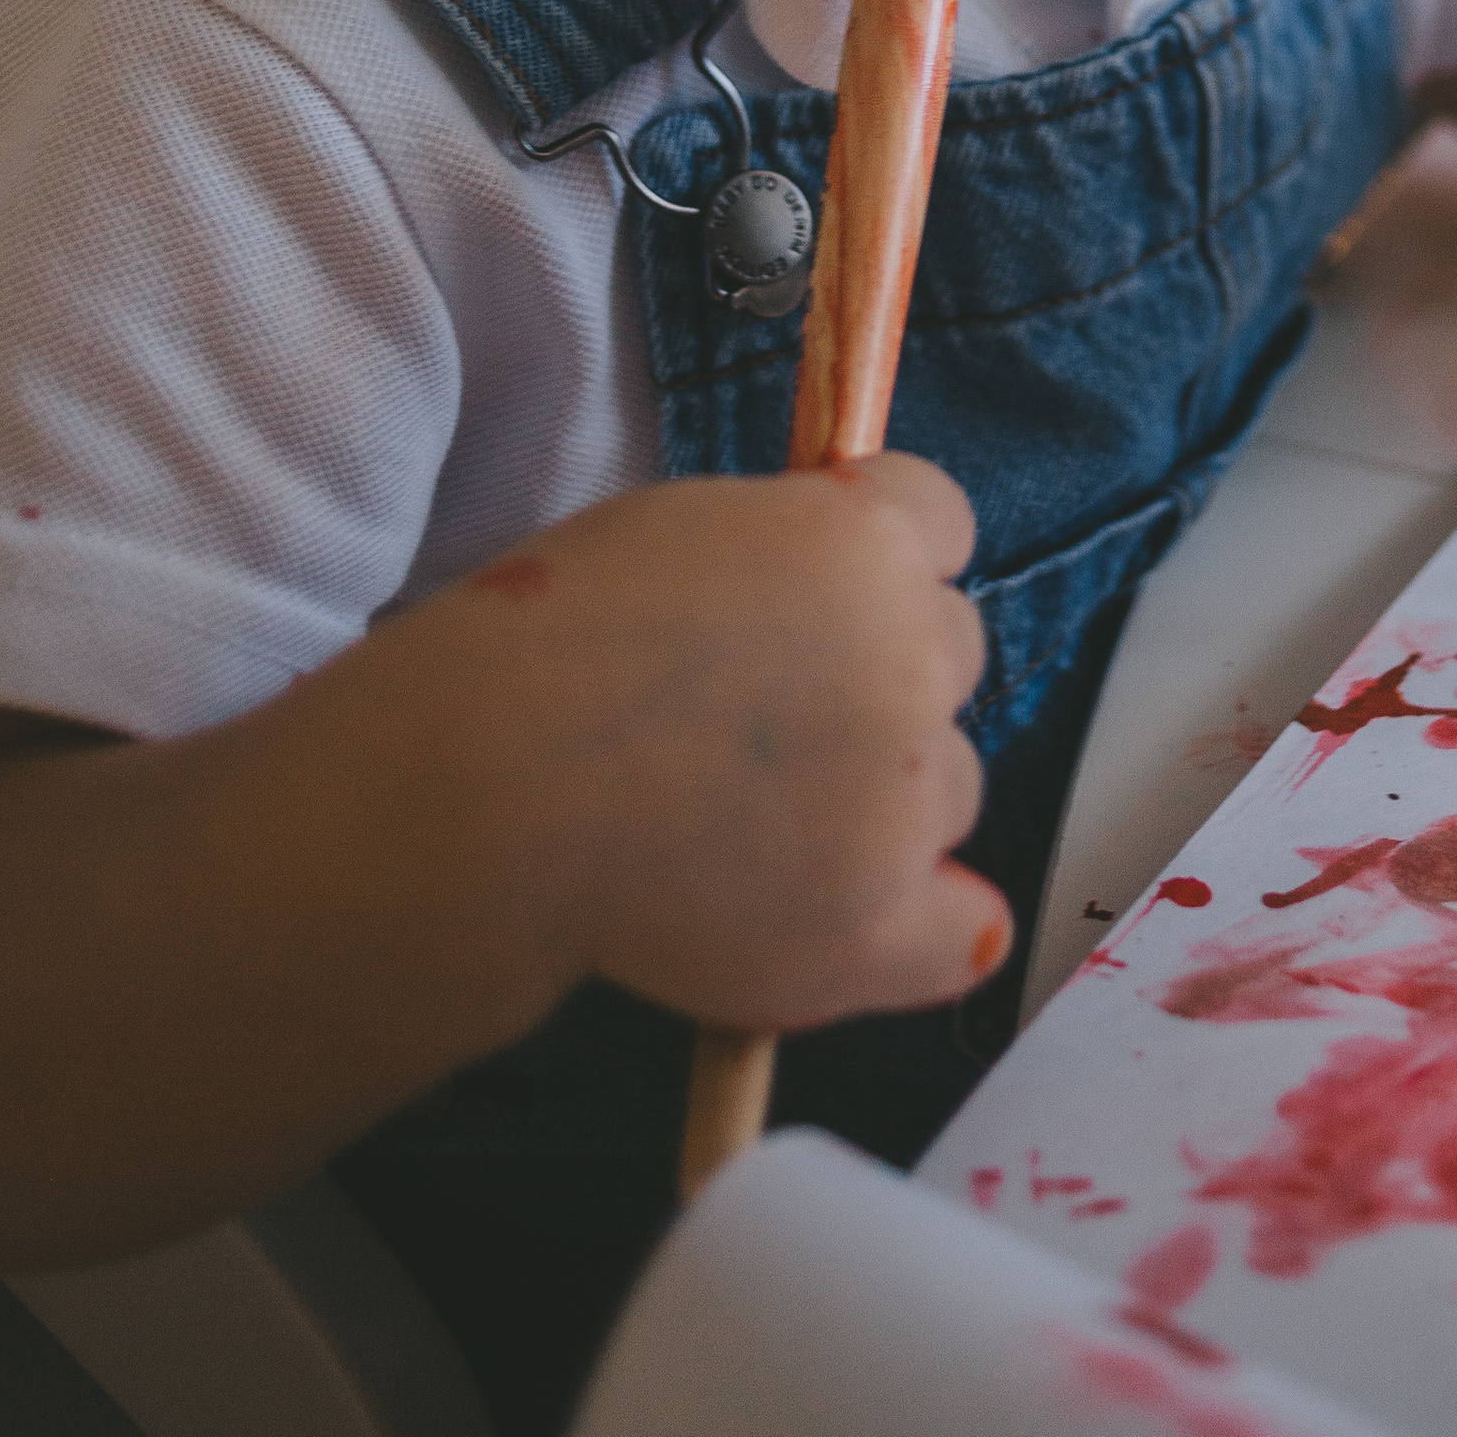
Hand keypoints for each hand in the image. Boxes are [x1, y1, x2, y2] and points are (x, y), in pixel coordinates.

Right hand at [393, 451, 1000, 1037]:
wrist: (489, 786)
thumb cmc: (557, 641)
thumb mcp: (692, 527)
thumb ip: (802, 547)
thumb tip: (871, 588)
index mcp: (867, 543)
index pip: (943, 522)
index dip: (881, 559)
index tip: (822, 597)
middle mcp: (912, 660)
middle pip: (951, 649)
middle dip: (880, 672)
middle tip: (763, 716)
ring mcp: (905, 802)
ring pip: (951, 786)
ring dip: (885, 798)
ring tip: (750, 818)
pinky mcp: (879, 924)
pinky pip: (967, 933)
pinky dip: (922, 929)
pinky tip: (851, 914)